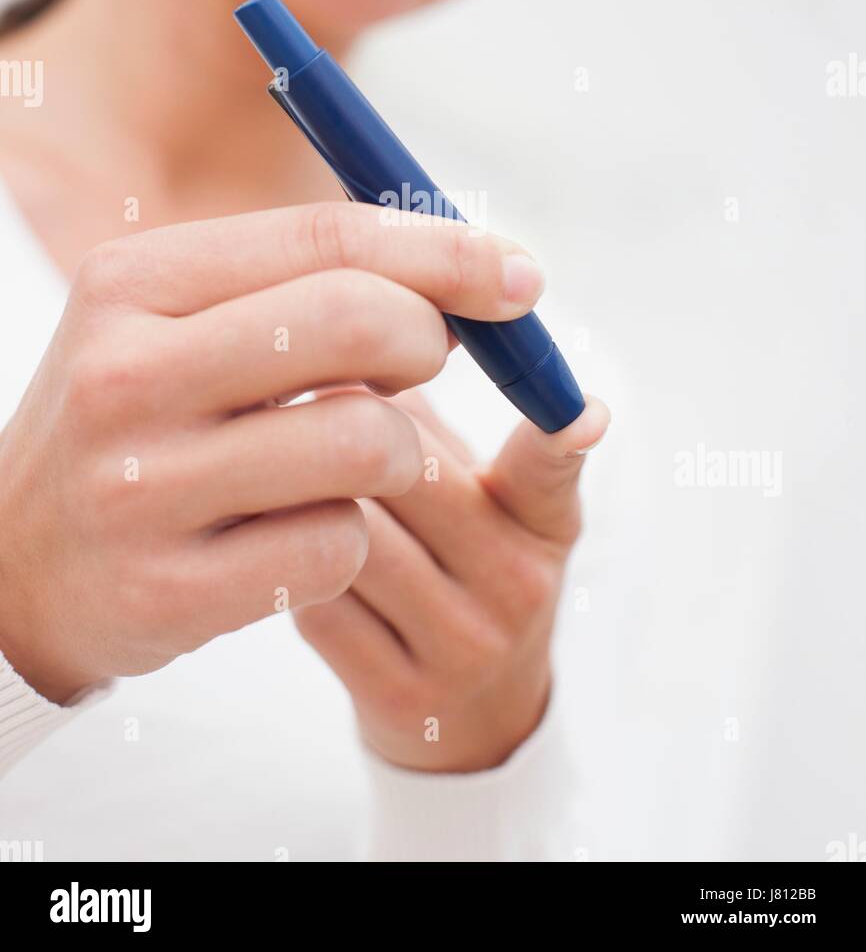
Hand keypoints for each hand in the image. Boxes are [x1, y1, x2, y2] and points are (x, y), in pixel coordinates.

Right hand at [0, 202, 544, 703]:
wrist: (20, 565)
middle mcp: (125, 376)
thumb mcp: (181, 321)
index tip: (519, 276)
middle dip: (432, 341)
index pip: (328, 239)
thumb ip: (311, 281)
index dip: (446, 253)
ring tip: (350, 460)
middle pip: (358, 323)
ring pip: (366, 442)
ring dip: (396, 453)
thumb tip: (483, 268)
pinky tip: (295, 533)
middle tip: (432, 364)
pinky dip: (349, 537)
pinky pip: (339, 546)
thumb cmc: (143, 420)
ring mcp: (140, 490)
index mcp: (133, 282)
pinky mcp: (169, 592)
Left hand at [294, 384, 609, 772]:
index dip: (562, 438)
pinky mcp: (399, 694)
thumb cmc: (466, 566)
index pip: (550, 471)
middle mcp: (515, 586)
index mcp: (541, 524)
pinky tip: (274, 547)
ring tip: (273, 471)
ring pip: (354, 539)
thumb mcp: (487, 504)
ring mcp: (462, 647)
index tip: (584, 416)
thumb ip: (428, 428)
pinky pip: (317, 604)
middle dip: (342, 430)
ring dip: (299, 495)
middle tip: (294, 401)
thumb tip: (351, 352)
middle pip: (409, 477)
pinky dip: (283, 563)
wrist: (472, 719)